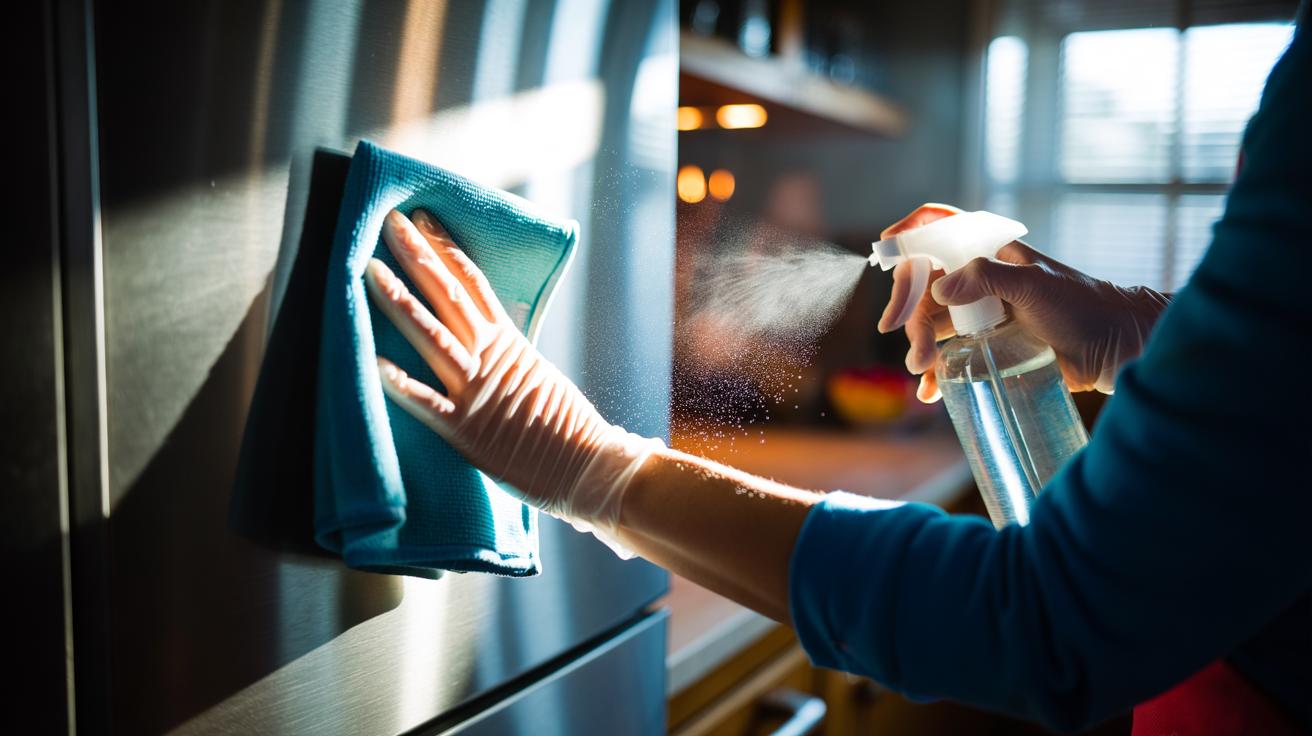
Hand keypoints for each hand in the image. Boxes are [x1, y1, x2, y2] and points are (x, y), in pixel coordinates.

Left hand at [364, 209, 661, 553]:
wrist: (591, 468)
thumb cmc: (567, 428)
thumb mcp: (536, 375)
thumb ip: (507, 356)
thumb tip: (487, 338)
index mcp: (508, 343)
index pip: (473, 284)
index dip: (446, 248)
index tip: (422, 217)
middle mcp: (491, 358)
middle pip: (449, 296)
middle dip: (417, 256)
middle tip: (389, 219)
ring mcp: (477, 393)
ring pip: (433, 338)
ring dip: (401, 302)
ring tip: (370, 270)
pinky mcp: (467, 433)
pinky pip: (429, 405)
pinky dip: (402, 384)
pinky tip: (372, 362)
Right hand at [878, 204, 1170, 400]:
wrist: (1114, 349)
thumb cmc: (1084, 307)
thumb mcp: (1037, 285)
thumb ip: (988, 278)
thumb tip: (939, 292)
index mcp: (989, 251)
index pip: (938, 229)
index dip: (908, 234)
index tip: (884, 251)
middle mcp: (978, 278)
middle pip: (925, 286)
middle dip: (912, 315)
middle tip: (917, 351)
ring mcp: (980, 312)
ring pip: (931, 323)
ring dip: (921, 347)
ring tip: (926, 375)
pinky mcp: (985, 344)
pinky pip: (948, 353)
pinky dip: (935, 372)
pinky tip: (930, 391)